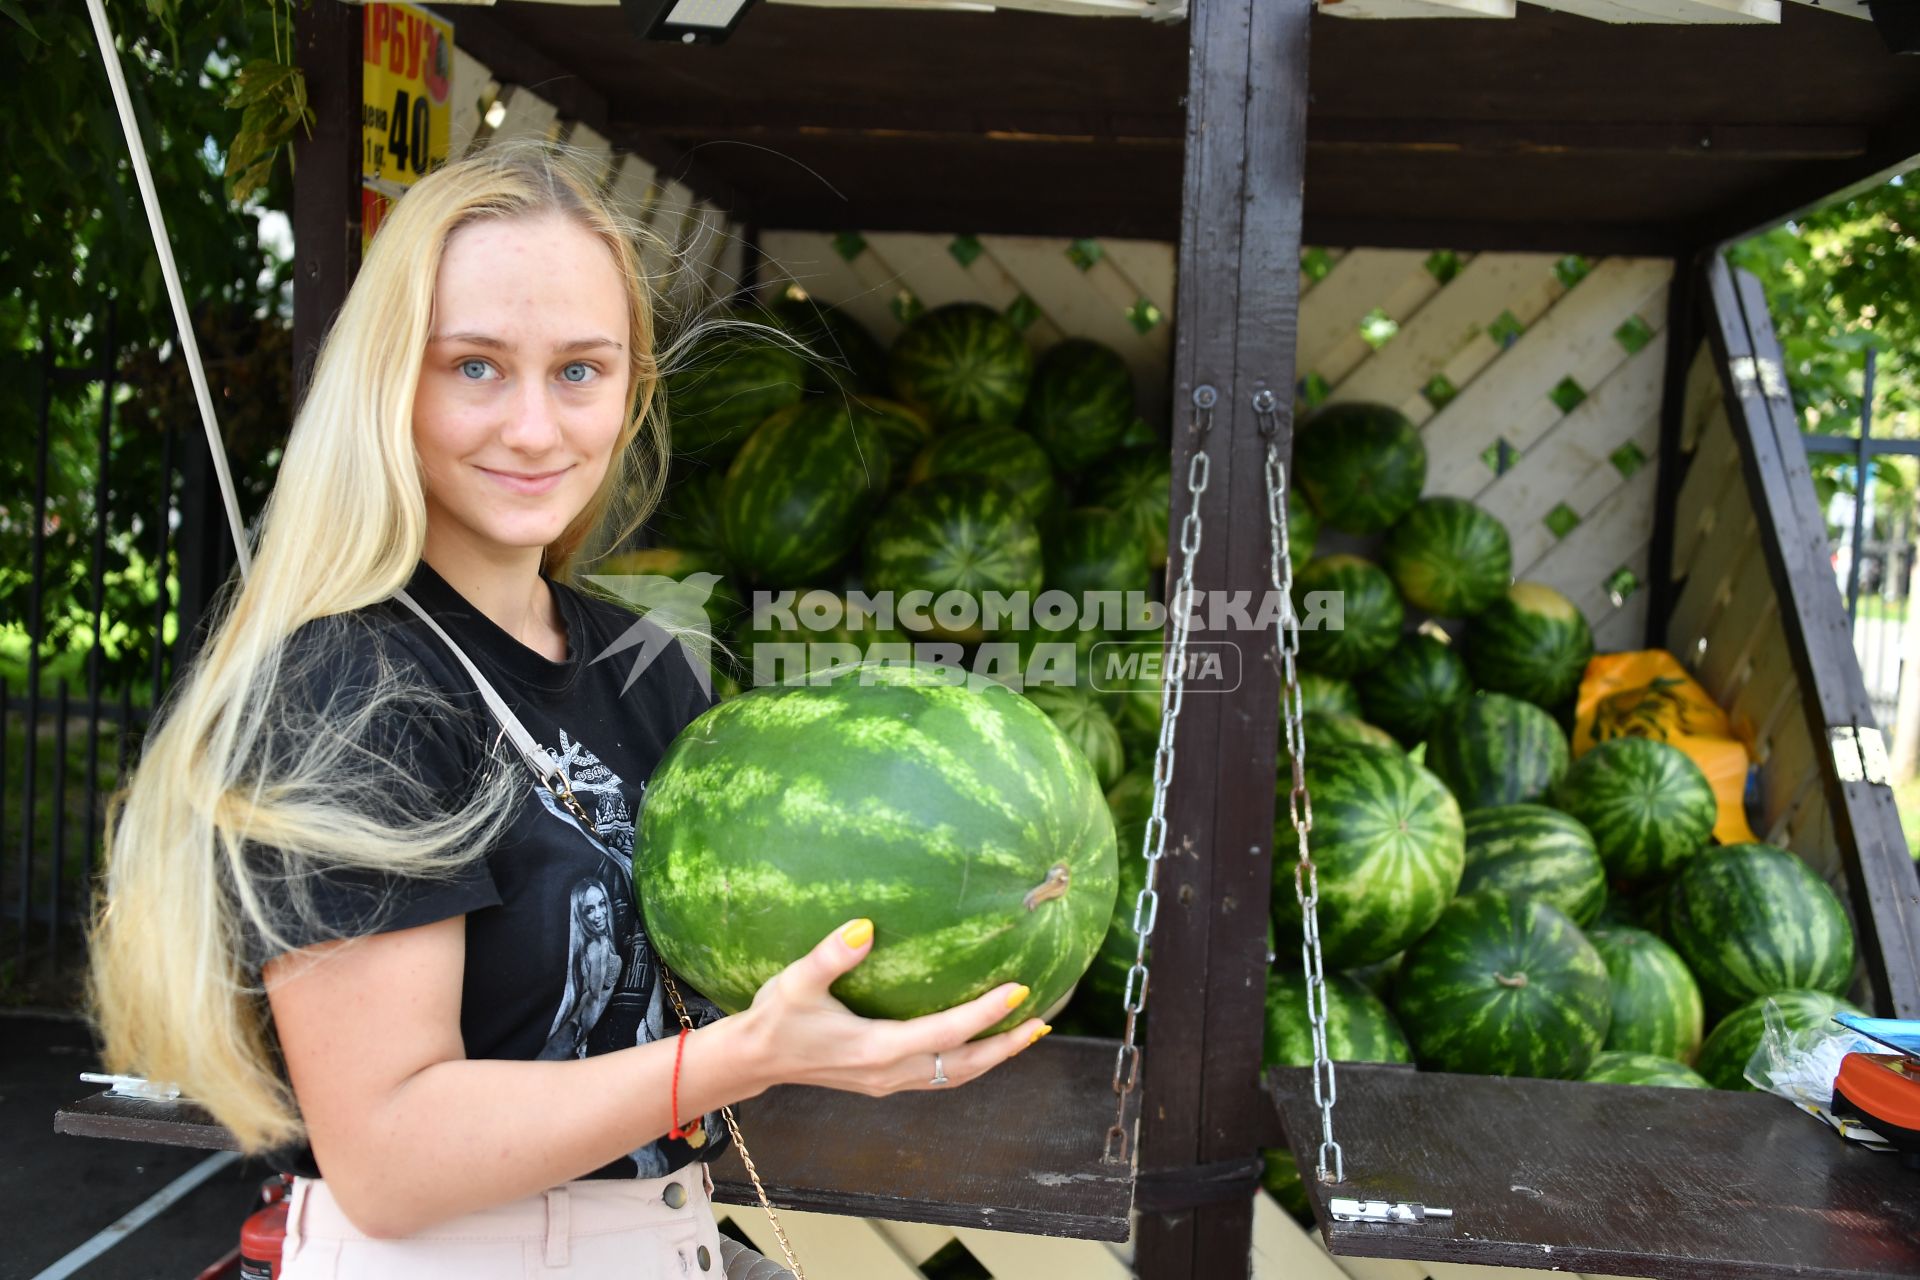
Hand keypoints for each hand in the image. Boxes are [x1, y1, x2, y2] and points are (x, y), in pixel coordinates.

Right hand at [734, 918, 1047, 1098]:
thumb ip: (830, 956)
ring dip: (993, 1058)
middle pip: (964, 1065)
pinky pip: (941, 1076)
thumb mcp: (795, 982)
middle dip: (1006, 1045)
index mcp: (875, 1049)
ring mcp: (889, 1082)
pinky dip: (970, 1062)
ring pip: (956, 1076)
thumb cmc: (775, 1017)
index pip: (945, 1033)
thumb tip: (865, 927)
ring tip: (1027, 1034)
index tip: (1019, 992)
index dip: (985, 1014)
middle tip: (1042, 1022)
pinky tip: (981, 1043)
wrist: (754, 1060)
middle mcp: (890, 1073)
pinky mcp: (885, 1082)